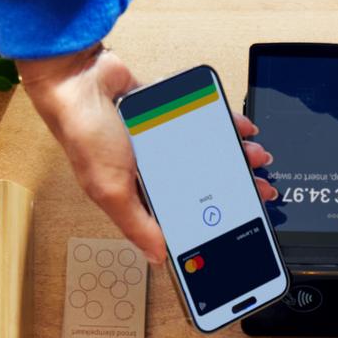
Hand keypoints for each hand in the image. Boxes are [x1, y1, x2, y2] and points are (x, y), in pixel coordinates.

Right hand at [20, 46, 275, 262]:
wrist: (78, 79)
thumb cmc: (84, 134)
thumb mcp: (111, 190)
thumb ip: (137, 225)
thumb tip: (158, 257)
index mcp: (138, 192)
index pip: (181, 215)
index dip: (210, 222)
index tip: (238, 225)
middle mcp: (152, 168)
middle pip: (202, 182)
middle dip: (232, 184)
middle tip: (258, 188)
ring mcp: (161, 140)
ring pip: (208, 151)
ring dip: (234, 153)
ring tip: (256, 156)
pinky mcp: (167, 113)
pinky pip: (203, 120)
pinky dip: (224, 122)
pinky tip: (240, 127)